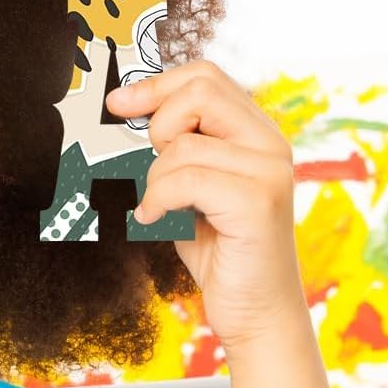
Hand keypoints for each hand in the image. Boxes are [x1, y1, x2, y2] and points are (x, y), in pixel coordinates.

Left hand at [106, 59, 306, 357]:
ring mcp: (269, 170)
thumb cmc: (217, 250)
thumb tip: (124, 110)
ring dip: (154, 180)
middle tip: (152, 168)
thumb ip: (174, 150)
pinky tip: (156, 220)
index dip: (155, 85)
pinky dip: (157, 200)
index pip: (205, 77)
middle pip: (199, 92)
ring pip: (182, 144)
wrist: (254, 310)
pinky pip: (185, 178)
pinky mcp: (258, 201)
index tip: (116, 105)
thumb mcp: (189, 189)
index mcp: (255, 134)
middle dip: (158, 125)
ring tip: (163, 209)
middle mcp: (270, 144)